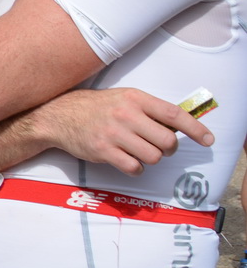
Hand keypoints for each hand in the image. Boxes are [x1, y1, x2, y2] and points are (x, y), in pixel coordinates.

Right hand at [42, 88, 214, 175]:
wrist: (60, 116)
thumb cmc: (98, 108)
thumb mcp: (125, 98)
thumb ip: (151, 110)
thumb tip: (181, 127)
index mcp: (135, 98)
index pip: (174, 114)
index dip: (195, 129)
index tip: (208, 140)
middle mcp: (126, 115)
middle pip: (167, 142)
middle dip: (169, 149)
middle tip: (160, 147)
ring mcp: (114, 134)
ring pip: (153, 157)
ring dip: (152, 159)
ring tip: (139, 152)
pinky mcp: (103, 151)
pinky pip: (134, 168)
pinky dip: (136, 168)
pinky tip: (128, 160)